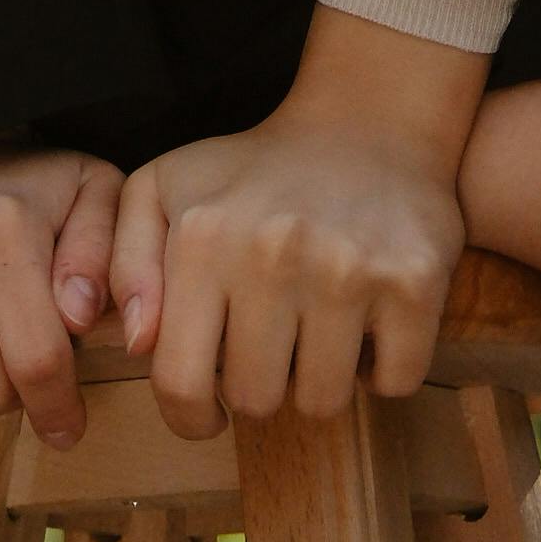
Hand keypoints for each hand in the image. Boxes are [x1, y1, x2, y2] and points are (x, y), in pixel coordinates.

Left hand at [109, 9, 485, 440]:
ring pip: (323, 402)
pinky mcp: (414, 282)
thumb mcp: (163, 190)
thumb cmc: (252, 172)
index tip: (207, 411)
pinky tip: (368, 323)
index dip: (189, 417)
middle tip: (271, 342)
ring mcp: (349, 270)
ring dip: (319, 380)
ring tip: (316, 327)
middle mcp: (273, 254)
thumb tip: (137, 342)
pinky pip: (395, 383)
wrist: (364, 124)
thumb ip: (125, 263)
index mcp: (204, 237)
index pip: (180, 383)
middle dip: (259, 385)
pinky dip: (383, 369)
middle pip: (255, 400)